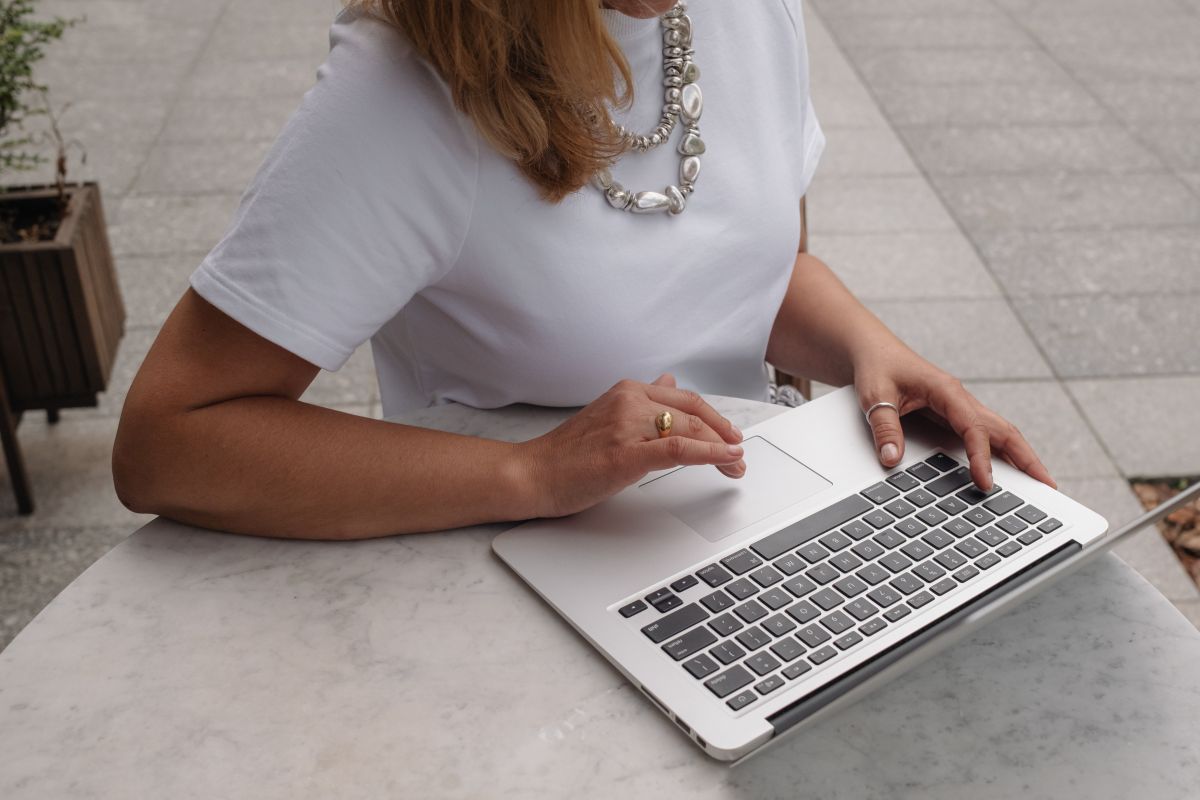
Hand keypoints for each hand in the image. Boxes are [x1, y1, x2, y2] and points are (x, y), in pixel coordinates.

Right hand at [518, 374, 745, 517]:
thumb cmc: (567, 452)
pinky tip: (725, 459)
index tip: (730, 436)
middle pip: (693, 413)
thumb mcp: (609, 414)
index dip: (714, 418)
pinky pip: (677, 449)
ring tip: (736, 466)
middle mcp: (629, 401)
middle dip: (723, 435)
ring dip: (721, 450)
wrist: (533, 473)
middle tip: (739, 456)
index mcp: (627, 390)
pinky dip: (708, 453)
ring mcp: (627, 426)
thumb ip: (642, 399)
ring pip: (689, 429)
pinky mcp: (625, 454)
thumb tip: (669, 380)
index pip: (684, 398)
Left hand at [854, 350, 1055, 491]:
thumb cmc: (877, 367)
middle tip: (1047, 487)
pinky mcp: (953, 415)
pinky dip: (1000, 454)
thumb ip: (884, 426)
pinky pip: (983, 436)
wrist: (872, 350)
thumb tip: (891, 458)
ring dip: (1020, 457)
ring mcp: (960, 408)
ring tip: (1039, 485)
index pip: (974, 428)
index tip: (985, 482)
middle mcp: (960, 399)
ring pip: (999, 433)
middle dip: (1027, 458)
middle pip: (1003, 430)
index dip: (981, 457)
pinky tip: (1007, 473)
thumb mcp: (874, 395)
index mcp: (947, 391)